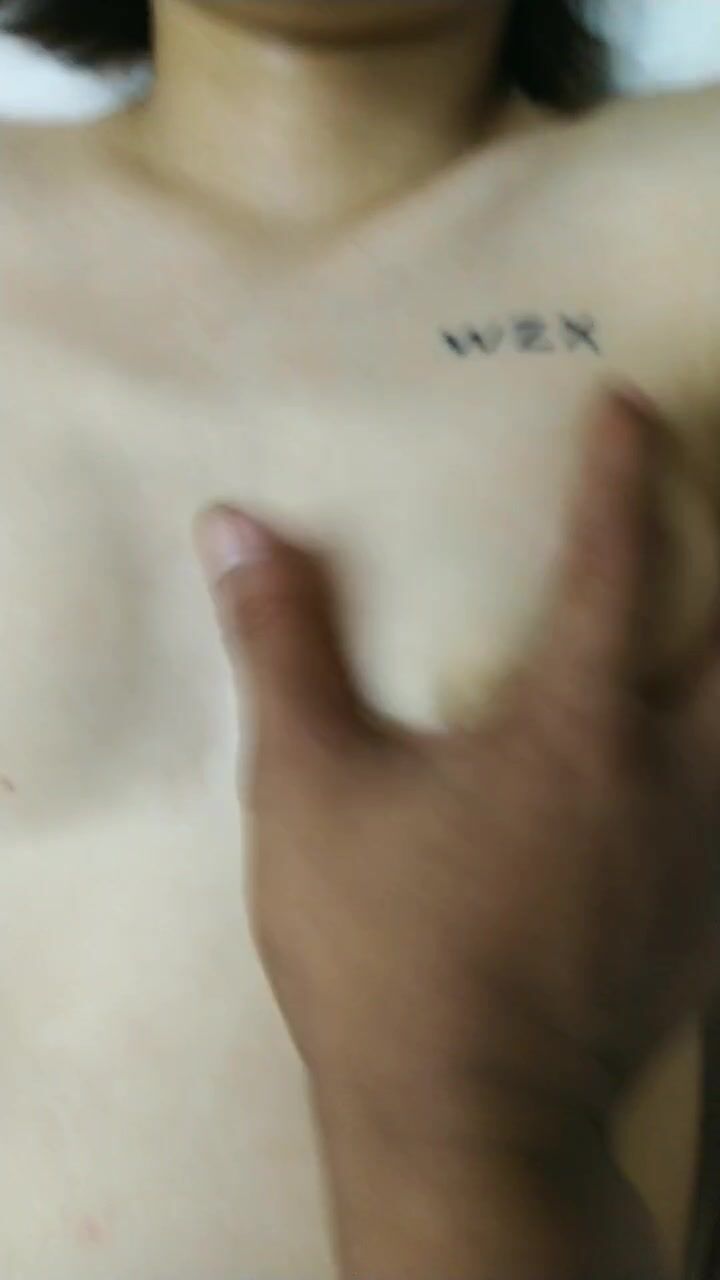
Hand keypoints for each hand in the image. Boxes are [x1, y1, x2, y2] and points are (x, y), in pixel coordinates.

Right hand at [196, 390, 719, 1278]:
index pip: (615, 562)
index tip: (626, 410)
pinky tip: (679, 797)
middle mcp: (669, 777)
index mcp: (577, 726)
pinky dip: (714, 780)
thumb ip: (281, 650)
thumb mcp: (308, 790)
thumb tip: (237, 530)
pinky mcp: (704, 932)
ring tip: (693, 655)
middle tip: (712, 527)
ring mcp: (700, 859)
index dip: (621, 474)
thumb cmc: (382, 946)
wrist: (465, 1123)